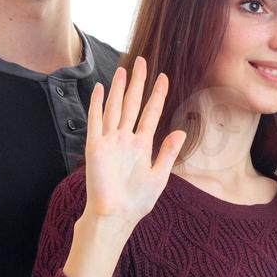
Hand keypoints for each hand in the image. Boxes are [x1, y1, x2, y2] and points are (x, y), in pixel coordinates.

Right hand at [83, 57, 186, 229]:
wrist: (115, 215)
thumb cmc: (136, 201)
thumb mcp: (159, 176)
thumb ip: (168, 152)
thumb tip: (181, 131)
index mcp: (142, 145)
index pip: (151, 113)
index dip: (158, 95)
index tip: (164, 77)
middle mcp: (125, 139)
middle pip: (132, 104)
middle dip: (137, 82)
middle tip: (142, 61)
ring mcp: (109, 141)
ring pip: (115, 107)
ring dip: (119, 88)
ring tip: (123, 69)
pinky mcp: (95, 146)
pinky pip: (96, 120)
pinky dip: (98, 104)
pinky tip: (101, 89)